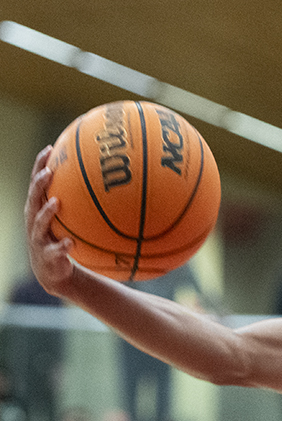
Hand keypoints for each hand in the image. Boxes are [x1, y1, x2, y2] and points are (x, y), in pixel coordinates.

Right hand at [24, 146, 74, 294]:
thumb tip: (109, 182)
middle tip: (47, 173)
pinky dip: (62, 246)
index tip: (49, 149)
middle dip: (37, 185)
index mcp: (38, 209)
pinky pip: (54, 251)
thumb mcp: (69, 220)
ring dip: (46, 213)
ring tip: (56, 203)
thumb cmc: (62, 238)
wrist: (53, 271)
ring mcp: (38, 239)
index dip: (39, 166)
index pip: (36, 184)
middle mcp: (34, 222)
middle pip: (32, 200)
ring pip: (39, 224)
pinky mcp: (47, 256)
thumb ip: (81, 203)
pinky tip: (70, 243)